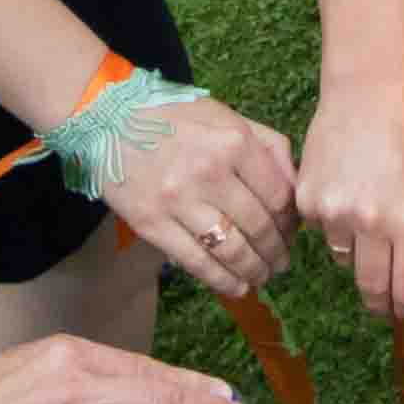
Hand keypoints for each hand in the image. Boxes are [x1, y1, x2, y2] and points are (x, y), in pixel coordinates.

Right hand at [93, 87, 296, 300]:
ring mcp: (178, 200)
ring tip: (263, 277)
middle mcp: (210, 172)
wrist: (106, 117)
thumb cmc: (173, 116)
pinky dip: (222, 281)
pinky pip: (196, 262)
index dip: (291, 223)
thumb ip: (268, 146)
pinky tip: (237, 287)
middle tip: (282, 262)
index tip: (292, 234)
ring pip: (232, 250)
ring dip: (255, 271)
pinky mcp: (152, 224)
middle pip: (260, 227)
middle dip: (277, 252)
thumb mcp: (227, 117)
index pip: (280, 196)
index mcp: (234, 142)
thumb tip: (297, 186)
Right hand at [298, 80, 403, 326]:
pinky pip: (319, 231)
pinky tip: (343, 193)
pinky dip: (332, 223)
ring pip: (342, 259)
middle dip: (379, 303)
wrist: (367, 97)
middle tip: (382, 307)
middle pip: (371, 287)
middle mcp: (372, 224)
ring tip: (364, 222)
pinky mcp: (307, 200)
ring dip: (355, 253)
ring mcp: (335, 213)